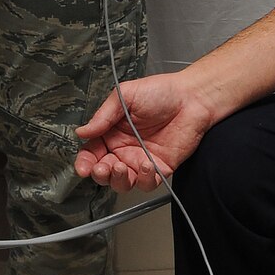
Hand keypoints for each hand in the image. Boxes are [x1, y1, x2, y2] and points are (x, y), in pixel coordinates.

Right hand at [74, 72, 217, 192]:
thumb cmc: (160, 91)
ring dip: (118, 180)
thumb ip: (103, 115)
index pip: (92, 153)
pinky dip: (144, 179)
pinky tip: (146, 165)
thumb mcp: (125, 95)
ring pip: (123, 183)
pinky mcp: (160, 168)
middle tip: (102, 168)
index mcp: (112, 133)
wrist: (192, 97)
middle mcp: (124, 149)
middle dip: (99, 174)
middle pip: (104, 172)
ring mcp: (141, 160)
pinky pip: (147, 183)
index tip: (83, 167)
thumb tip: (82, 132)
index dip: (85, 163)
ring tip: (121, 167)